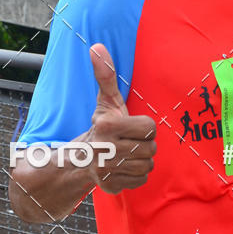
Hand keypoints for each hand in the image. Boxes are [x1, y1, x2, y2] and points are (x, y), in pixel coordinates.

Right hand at [87, 43, 156, 193]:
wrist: (81, 159)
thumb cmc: (102, 125)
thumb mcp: (106, 101)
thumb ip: (106, 75)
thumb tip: (97, 46)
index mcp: (107, 125)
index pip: (150, 128)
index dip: (143, 127)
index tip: (130, 126)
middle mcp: (106, 149)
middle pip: (151, 148)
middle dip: (143, 144)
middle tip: (129, 141)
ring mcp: (107, 170)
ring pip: (148, 165)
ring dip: (141, 160)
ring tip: (127, 153)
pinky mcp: (111, 186)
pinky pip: (141, 180)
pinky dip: (135, 175)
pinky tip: (124, 167)